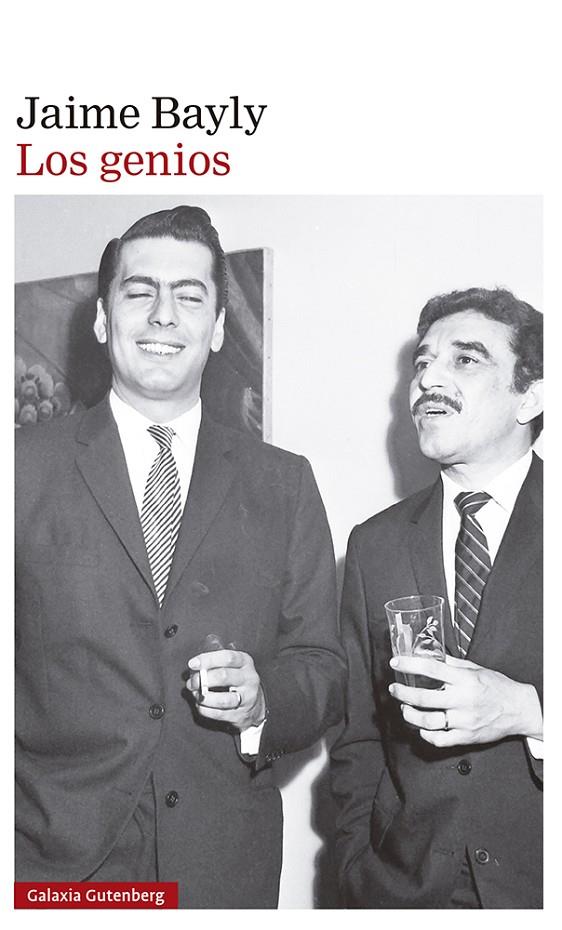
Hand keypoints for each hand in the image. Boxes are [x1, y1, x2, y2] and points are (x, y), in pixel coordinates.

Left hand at [186, 649, 266, 730]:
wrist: (254, 704)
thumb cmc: (236, 681)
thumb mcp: (231, 666)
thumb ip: (214, 665)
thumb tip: (194, 670)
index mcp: (245, 662)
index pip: (227, 657)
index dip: (208, 660)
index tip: (193, 664)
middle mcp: (249, 679)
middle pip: (224, 676)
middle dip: (203, 679)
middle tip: (192, 682)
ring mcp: (247, 698)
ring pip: (223, 699)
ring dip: (204, 697)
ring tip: (196, 694)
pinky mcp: (240, 714)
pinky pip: (219, 713)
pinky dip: (205, 710)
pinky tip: (201, 705)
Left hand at [388, 655, 542, 746]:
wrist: (519, 709)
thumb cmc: (498, 687)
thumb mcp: (476, 669)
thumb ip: (453, 664)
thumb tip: (431, 655)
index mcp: (465, 680)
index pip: (432, 669)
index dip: (410, 665)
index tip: (396, 663)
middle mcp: (463, 700)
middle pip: (424, 698)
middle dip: (402, 693)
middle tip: (394, 689)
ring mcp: (464, 721)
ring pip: (428, 721)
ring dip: (410, 715)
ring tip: (404, 709)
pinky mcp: (466, 737)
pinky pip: (439, 740)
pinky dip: (425, 734)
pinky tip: (421, 727)